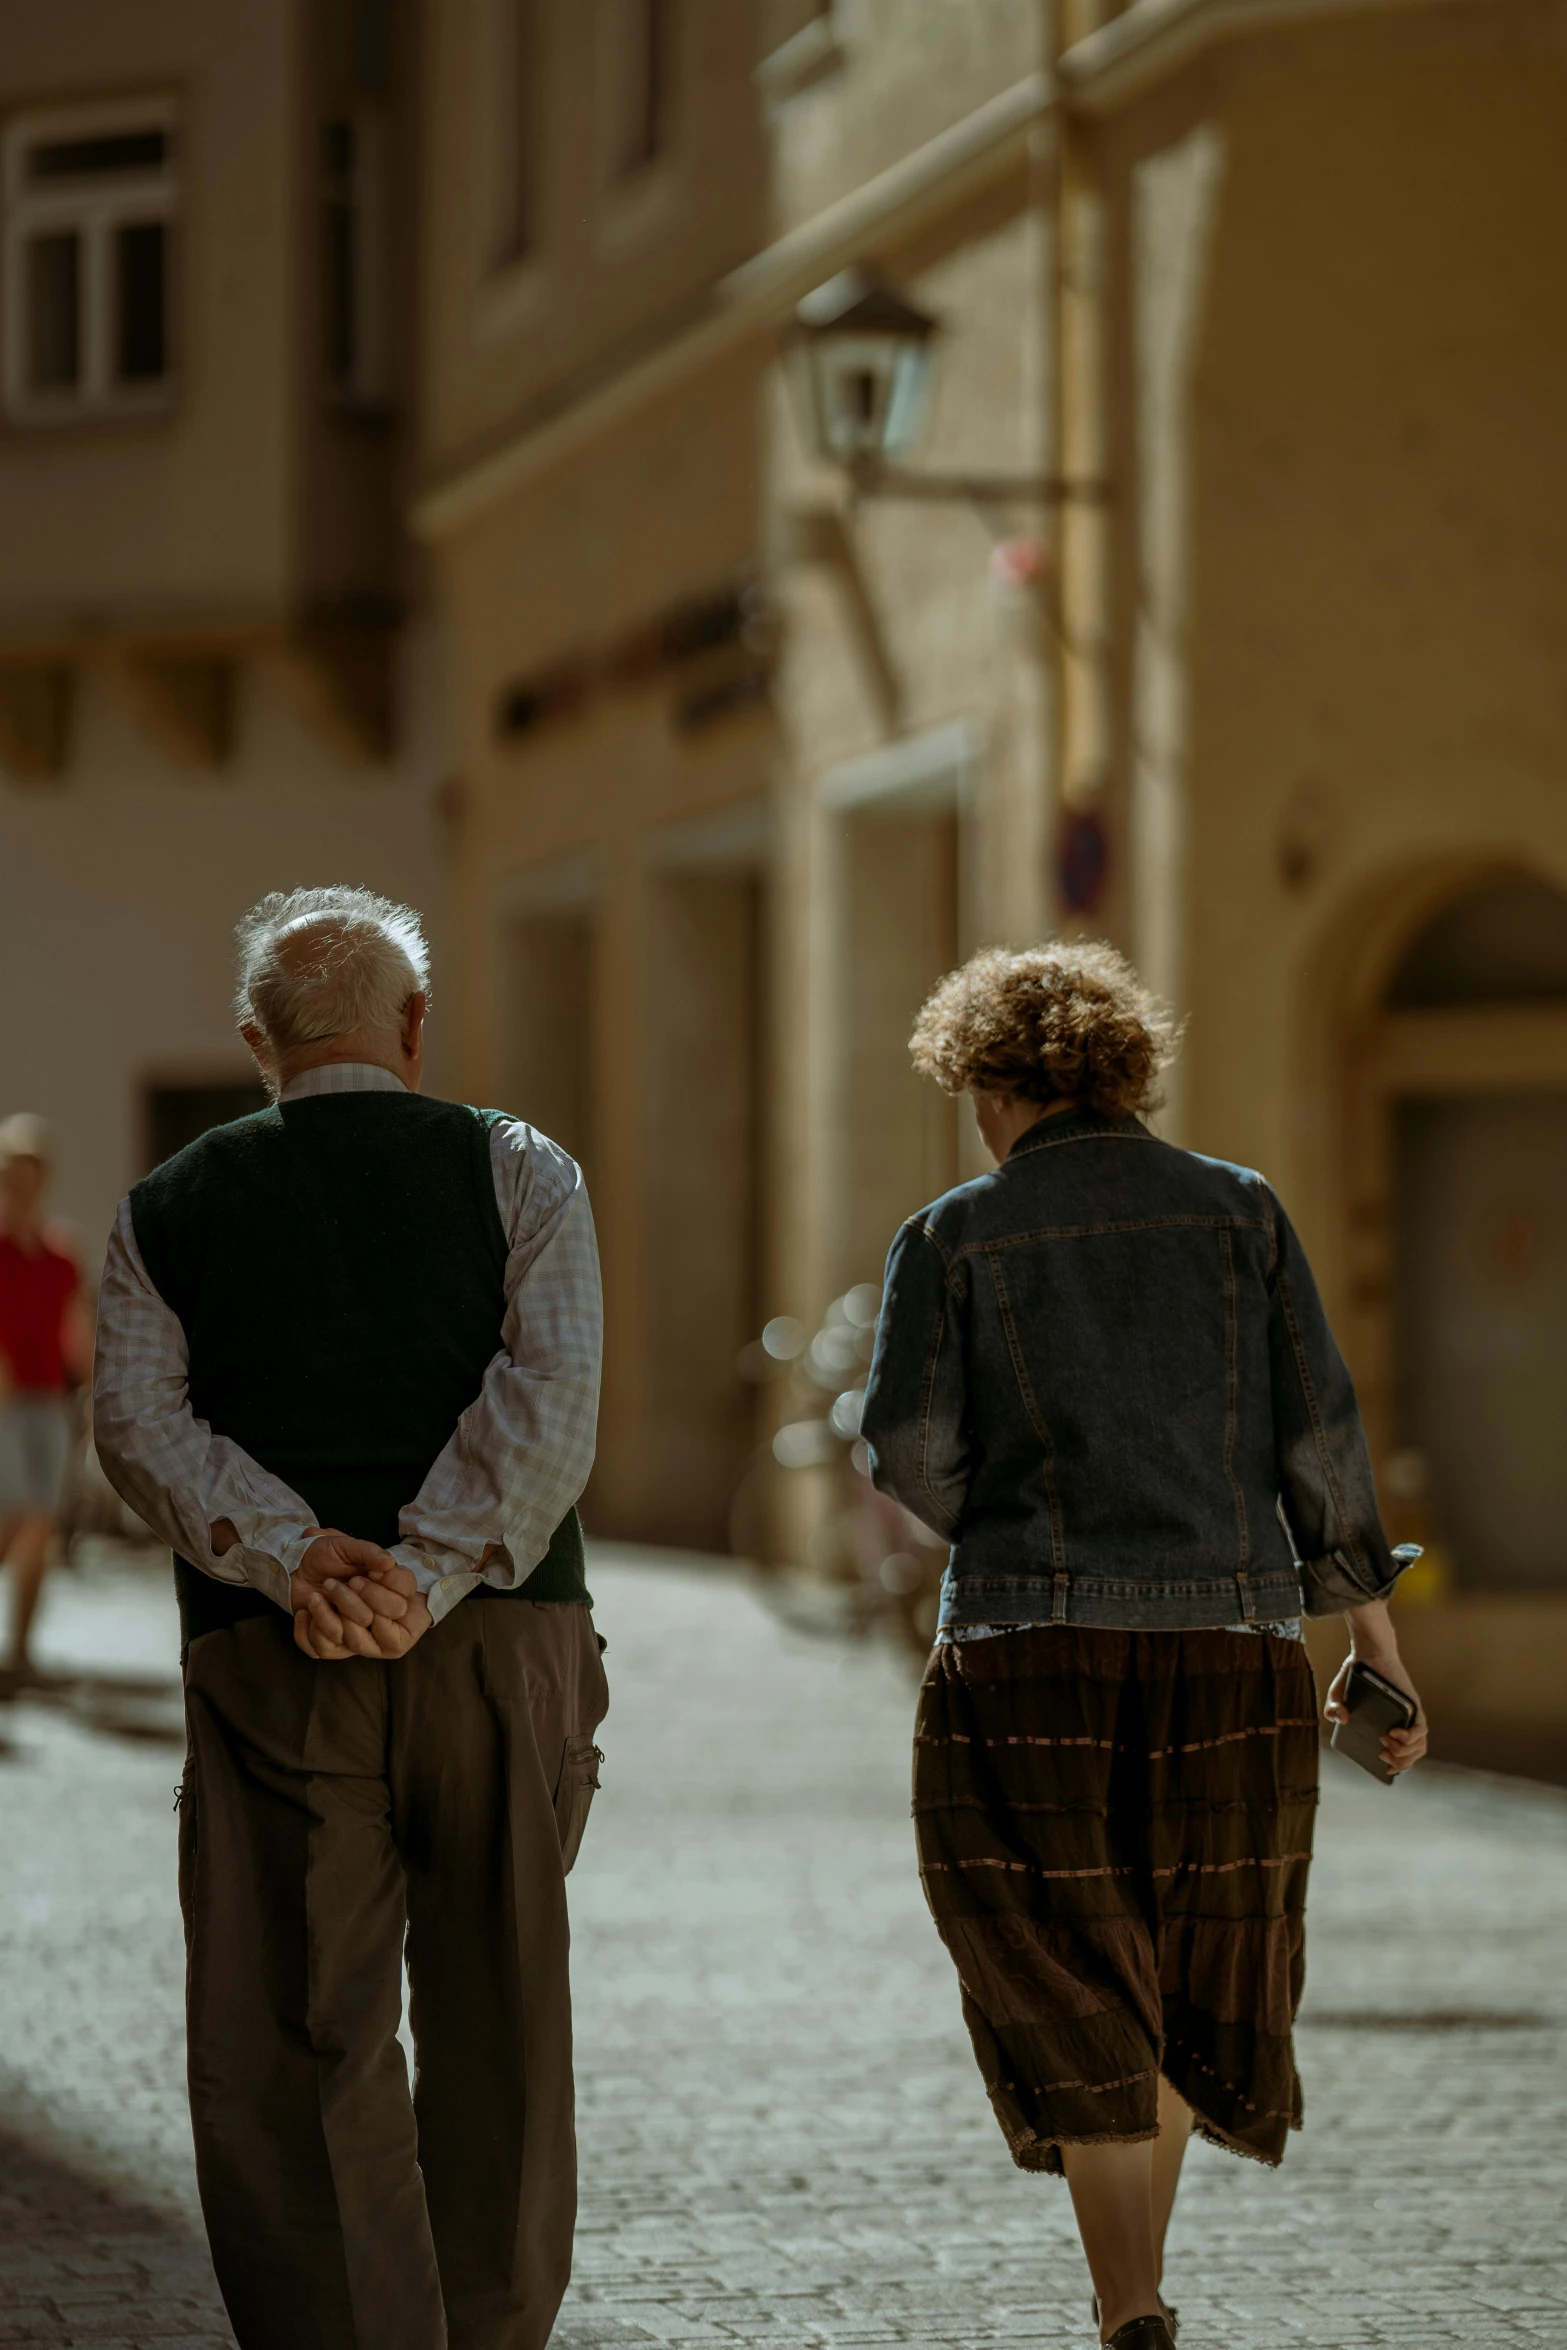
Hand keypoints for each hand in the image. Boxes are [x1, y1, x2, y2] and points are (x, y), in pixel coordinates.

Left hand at [290, 1532, 432, 1662]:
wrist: (297, 1564)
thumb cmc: (325, 1554)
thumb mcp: (347, 1546)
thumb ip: (369, 1552)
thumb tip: (388, 1562)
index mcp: (385, 1592)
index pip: (398, 1606)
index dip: (377, 1593)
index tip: (357, 1577)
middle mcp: (371, 1616)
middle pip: (374, 1624)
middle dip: (350, 1604)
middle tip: (331, 1584)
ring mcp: (350, 1632)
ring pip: (351, 1642)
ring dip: (326, 1618)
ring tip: (315, 1597)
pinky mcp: (326, 1641)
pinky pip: (322, 1649)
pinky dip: (307, 1631)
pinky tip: (305, 1613)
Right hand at [1325, 1631, 1427, 1775]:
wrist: (1368, 1651)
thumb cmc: (1357, 1673)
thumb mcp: (1338, 1694)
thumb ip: (1333, 1709)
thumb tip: (1341, 1720)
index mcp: (1389, 1726)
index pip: (1402, 1754)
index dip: (1398, 1766)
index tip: (1386, 1770)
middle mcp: (1403, 1723)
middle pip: (1413, 1754)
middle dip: (1399, 1762)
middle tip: (1381, 1755)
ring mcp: (1410, 1716)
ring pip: (1419, 1746)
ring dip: (1404, 1753)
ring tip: (1384, 1744)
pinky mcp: (1413, 1706)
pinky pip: (1421, 1730)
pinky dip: (1409, 1738)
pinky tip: (1393, 1733)